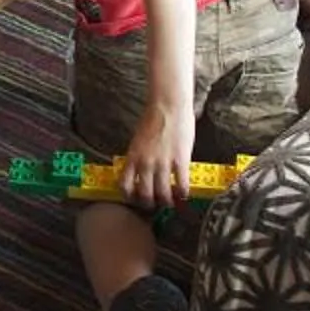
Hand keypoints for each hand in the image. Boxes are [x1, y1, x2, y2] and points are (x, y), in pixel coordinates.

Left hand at [121, 95, 197, 211]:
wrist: (168, 106)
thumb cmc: (153, 118)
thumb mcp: (138, 139)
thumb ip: (138, 155)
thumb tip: (141, 170)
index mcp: (133, 156)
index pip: (125, 185)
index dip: (130, 196)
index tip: (135, 199)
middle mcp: (145, 163)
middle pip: (145, 195)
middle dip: (149, 204)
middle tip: (154, 204)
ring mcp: (163, 164)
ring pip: (163, 194)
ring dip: (167, 201)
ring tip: (170, 201)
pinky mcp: (180, 161)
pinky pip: (181, 186)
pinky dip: (182, 194)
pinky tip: (184, 194)